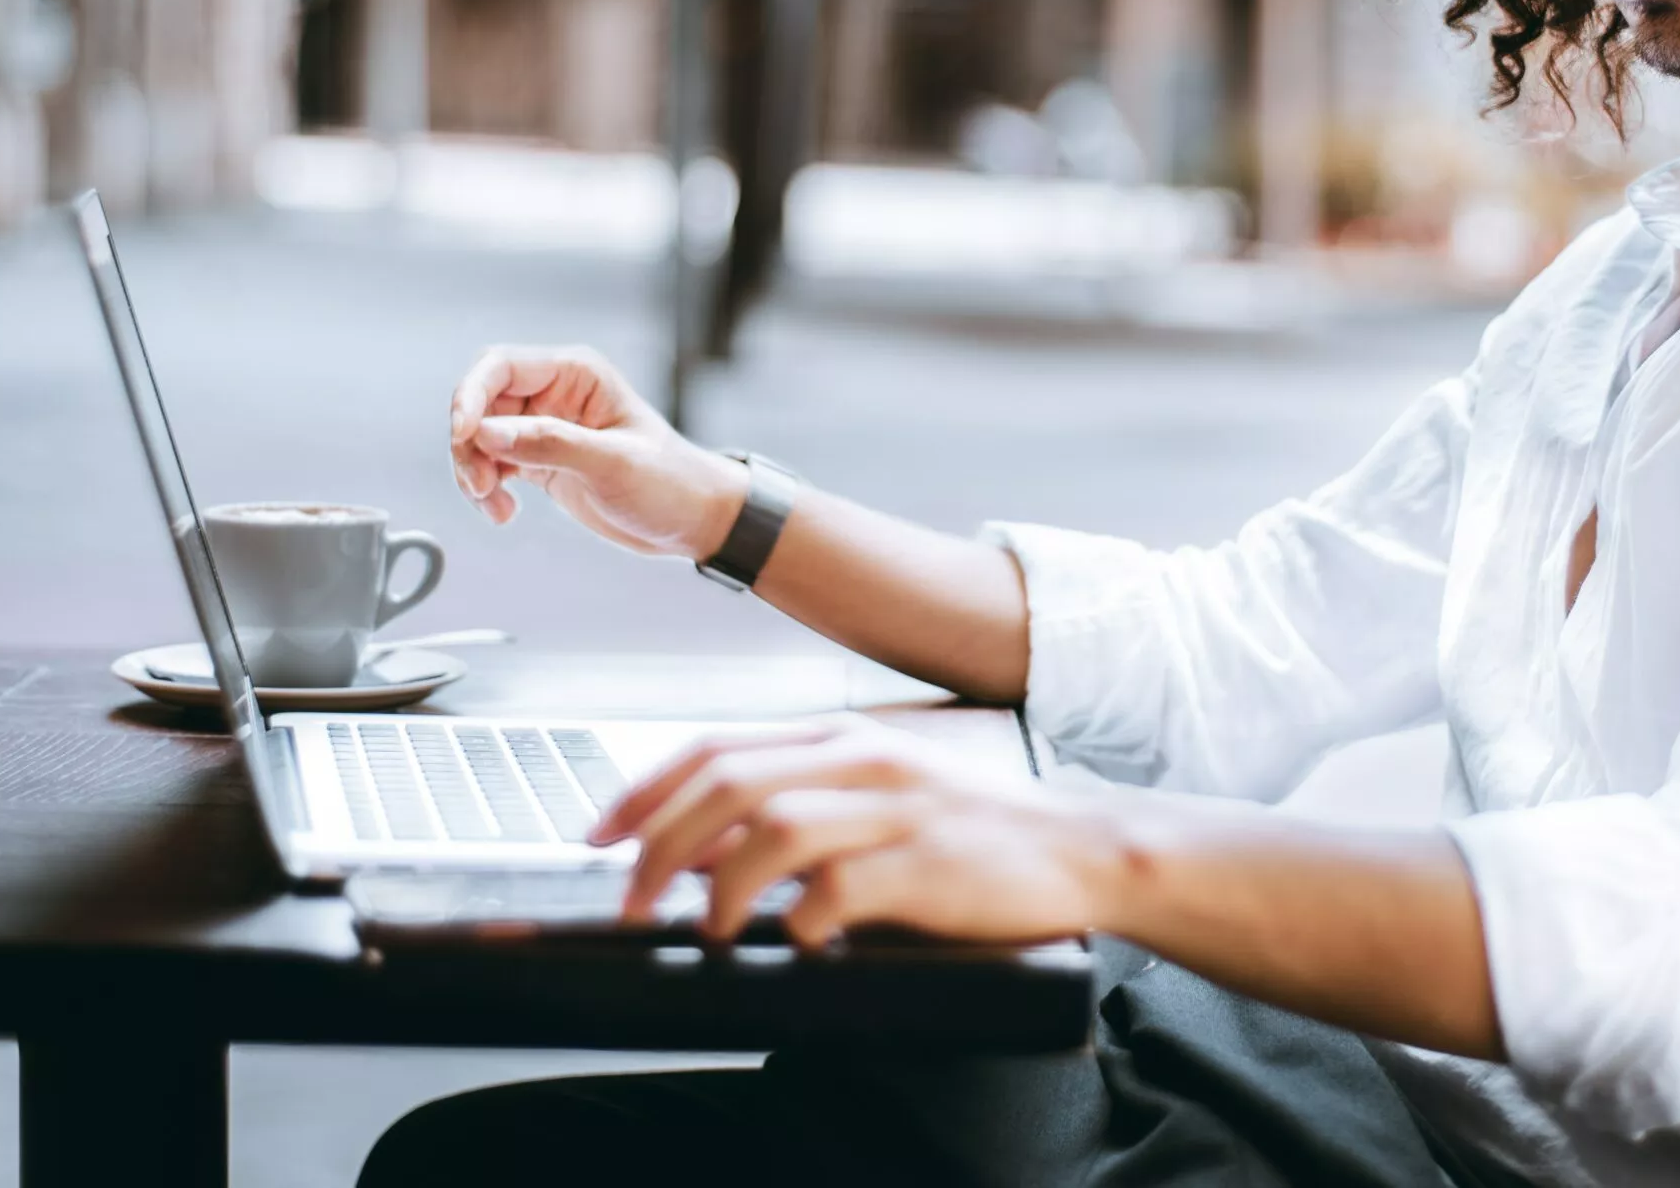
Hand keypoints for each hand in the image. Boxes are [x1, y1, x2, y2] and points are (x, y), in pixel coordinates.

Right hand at [447, 345, 743, 558]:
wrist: (692, 520)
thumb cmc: (670, 483)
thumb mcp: (614, 464)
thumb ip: (552, 444)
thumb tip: (487, 433)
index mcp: (576, 373)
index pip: (499, 366)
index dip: (470, 396)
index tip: (463, 436)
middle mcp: (555, 393)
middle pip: (480, 402)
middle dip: (468, 443)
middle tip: (480, 485)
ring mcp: (544, 426)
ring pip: (479, 436)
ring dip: (473, 470)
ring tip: (494, 506)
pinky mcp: (539, 458)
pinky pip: (491, 464)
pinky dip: (484, 488)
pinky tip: (502, 513)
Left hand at [592, 715, 1113, 946]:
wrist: (1081, 846)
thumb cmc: (974, 829)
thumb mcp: (881, 792)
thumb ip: (801, 801)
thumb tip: (703, 840)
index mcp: (842, 735)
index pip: (715, 746)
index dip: (643, 790)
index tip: (598, 833)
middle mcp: (863, 757)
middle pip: (726, 783)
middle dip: (657, 846)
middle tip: (631, 903)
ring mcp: (897, 806)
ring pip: (771, 829)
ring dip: (718, 887)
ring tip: (709, 931)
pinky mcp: (929, 862)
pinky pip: (839, 890)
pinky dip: (802, 922)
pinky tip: (799, 943)